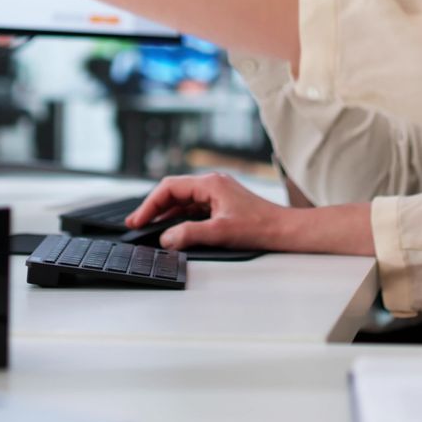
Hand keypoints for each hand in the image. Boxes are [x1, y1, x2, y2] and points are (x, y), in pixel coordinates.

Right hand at [124, 172, 289, 251]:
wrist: (284, 231)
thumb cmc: (260, 227)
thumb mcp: (220, 232)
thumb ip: (190, 234)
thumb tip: (166, 238)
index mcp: (210, 183)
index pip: (170, 188)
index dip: (150, 204)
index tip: (138, 220)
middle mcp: (212, 184)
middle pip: (174, 191)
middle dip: (154, 208)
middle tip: (136, 223)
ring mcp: (217, 194)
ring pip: (183, 200)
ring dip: (166, 213)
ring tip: (149, 226)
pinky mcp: (222, 204)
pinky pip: (193, 207)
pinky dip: (179, 217)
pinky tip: (172, 228)